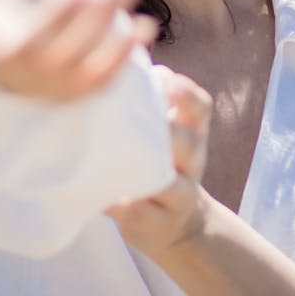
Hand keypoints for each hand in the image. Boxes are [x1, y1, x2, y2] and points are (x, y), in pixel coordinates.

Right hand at [0, 0, 157, 100]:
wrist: (36, 37)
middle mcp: (12, 71)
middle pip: (36, 52)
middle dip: (60, 24)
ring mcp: (50, 84)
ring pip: (78, 61)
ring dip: (105, 25)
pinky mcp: (84, 89)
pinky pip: (106, 77)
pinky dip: (125, 54)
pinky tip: (145, 25)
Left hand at [107, 71, 212, 252]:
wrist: (172, 225)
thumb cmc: (154, 164)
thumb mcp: (157, 134)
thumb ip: (139, 107)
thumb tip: (95, 70)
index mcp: (189, 132)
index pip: (199, 108)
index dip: (186, 93)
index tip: (165, 80)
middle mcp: (191, 162)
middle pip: (189, 143)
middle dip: (170, 133)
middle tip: (150, 124)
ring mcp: (180, 196)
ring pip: (175, 184)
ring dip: (151, 175)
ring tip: (122, 166)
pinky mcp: (158, 225)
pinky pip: (142, 214)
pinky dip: (124, 207)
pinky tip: (106, 201)